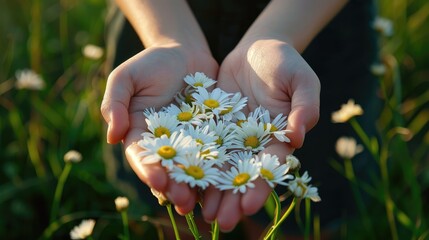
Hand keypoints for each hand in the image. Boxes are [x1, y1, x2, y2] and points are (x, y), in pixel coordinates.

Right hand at [101, 43, 217, 213]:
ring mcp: (190, 142)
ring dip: (196, 188)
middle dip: (174, 188)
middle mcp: (165, 144)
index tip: (157, 180)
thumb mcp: (126, 77)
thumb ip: (115, 103)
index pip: (142, 157)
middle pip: (168, 170)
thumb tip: (113, 137)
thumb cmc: (152, 63)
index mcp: (141, 134)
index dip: (148, 170)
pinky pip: (216, 154)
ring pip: (192, 169)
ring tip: (204, 202)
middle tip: (183, 201)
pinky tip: (226, 182)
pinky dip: (219, 169)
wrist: (185, 52)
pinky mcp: (212, 137)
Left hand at [202, 39, 319, 230]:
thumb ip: (305, 107)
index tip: (249, 205)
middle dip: (233, 199)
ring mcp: (231, 137)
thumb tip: (299, 136)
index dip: (260, 186)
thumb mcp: (302, 79)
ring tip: (202, 214)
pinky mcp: (212, 126)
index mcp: (278, 138)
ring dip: (212, 191)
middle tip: (223, 223)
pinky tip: (183, 182)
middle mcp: (253, 143)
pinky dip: (194, 164)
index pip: (270, 167)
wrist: (256, 50)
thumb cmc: (285, 62)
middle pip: (243, 175)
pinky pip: (202, 147)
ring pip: (221, 167)